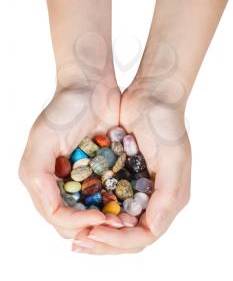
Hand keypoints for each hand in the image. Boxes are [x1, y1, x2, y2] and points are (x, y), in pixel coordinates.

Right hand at [19, 74, 136, 238]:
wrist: (90, 86)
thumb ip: (38, 175)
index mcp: (40, 178)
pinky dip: (116, 202)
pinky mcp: (98, 168)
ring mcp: (79, 176)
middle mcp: (58, 181)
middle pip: (73, 219)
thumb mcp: (44, 139)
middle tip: (117, 225)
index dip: (77, 222)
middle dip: (94, 226)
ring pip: (91, 211)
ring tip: (126, 220)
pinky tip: (129, 204)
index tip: (100, 217)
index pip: (57, 216)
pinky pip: (106, 193)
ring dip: (107, 219)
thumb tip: (52, 210)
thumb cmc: (65, 108)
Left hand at [72, 79, 190, 253]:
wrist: (151, 97)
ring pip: (116, 220)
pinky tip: (77, 208)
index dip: (119, 240)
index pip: (144, 234)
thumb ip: (169, 194)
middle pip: (128, 233)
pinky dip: (95, 208)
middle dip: (105, 240)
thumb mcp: (173, 157)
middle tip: (80, 239)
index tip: (96, 232)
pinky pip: (108, 199)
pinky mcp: (123, 175)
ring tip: (76, 230)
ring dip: (97, 228)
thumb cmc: (165, 124)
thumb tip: (154, 229)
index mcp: (170, 198)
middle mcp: (154, 198)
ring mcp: (138, 187)